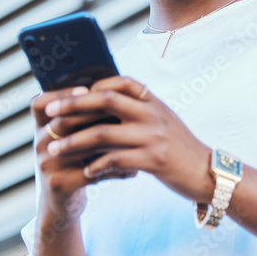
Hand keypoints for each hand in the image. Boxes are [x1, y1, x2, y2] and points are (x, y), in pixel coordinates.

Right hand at [30, 85, 136, 219]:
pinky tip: (132, 171)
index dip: (61, 94)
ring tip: (131, 138)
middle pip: (62, 121)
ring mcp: (47, 165)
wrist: (60, 204)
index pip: (40, 104)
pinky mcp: (59, 184)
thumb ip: (82, 120)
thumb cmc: (72, 164)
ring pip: (78, 146)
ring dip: (108, 142)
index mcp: (41, 129)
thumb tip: (113, 93)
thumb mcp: (70, 140)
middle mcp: (40, 144)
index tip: (85, 89)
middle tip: (118, 109)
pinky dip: (114, 170)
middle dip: (91, 113)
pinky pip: (90, 172)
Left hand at [42, 76, 213, 203]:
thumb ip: (137, 109)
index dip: (91, 85)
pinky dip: (96, 166)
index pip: (118, 82)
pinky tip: (85, 171)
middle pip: (104, 101)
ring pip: (102, 134)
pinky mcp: (153, 161)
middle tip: (49, 112)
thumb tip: (100, 100)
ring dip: (73, 141)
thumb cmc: (178, 147)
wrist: (208, 173)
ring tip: (53, 148)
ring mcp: (153, 137)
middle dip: (72, 105)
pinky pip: (115, 161)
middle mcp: (152, 114)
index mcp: (152, 101)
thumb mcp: (161, 120)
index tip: (68, 93)